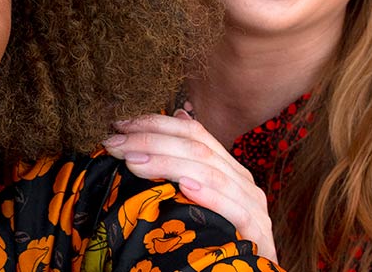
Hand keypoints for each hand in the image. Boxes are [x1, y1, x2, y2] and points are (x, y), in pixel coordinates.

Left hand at [104, 109, 275, 261]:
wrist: (249, 271)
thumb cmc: (215, 232)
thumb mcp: (197, 194)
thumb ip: (186, 162)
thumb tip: (177, 114)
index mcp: (228, 168)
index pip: (194, 132)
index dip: (156, 124)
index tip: (118, 126)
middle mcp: (243, 182)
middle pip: (197, 149)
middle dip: (150, 142)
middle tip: (114, 144)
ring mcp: (253, 207)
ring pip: (211, 175)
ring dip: (168, 164)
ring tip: (133, 162)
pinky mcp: (257, 235)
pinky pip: (235, 211)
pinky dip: (210, 197)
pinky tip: (184, 187)